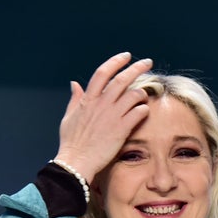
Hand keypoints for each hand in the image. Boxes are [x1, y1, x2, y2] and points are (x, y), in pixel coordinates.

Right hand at [54, 52, 151, 183]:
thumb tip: (74, 84)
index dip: (115, 62)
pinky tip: (144, 112)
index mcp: (88, 100)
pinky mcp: (122, 129)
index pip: (103, 73)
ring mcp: (112, 116)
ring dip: (143, 93)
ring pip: (134, 95)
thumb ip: (75, 99)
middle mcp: (101, 104)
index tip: (126, 56)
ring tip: (145, 96)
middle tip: (148, 62)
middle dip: (137, 67)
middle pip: (122, 79)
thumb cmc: (72, 141)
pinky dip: (144, 109)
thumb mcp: (69, 117)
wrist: (77, 161)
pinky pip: (140, 112)